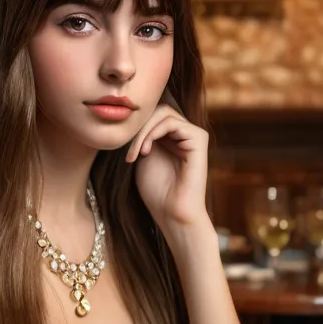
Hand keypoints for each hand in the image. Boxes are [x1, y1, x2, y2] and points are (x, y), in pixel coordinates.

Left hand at [126, 102, 209, 232]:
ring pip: (162, 113)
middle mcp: (184, 133)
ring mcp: (193, 134)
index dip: (134, 127)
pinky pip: (171, 122)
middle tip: (128, 152)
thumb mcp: (141, 157)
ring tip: (135, 154)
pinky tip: (145, 152)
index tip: (124, 152)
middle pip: (157, 110)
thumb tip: (129, 113)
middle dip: (137, 128)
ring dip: (142, 132)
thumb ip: (140, 135)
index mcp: (172, 136)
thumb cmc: (157, 192)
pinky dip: (152, 133)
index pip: (151, 114)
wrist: (172, 213)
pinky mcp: (199, 138)